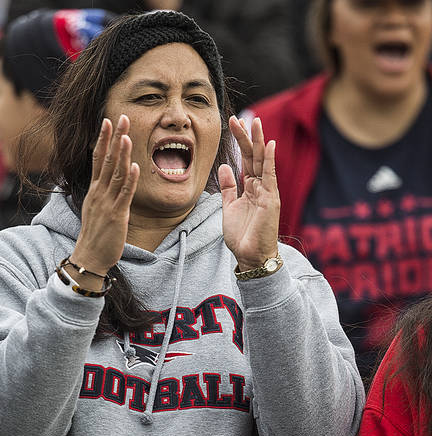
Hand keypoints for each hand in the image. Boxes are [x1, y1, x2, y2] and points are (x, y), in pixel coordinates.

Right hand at [71, 115, 139, 281]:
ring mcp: (107, 203)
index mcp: (94, 190)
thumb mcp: (96, 209)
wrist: (89, 258)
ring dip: (121, 154)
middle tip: (121, 117)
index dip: (103, 139)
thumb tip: (108, 183)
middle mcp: (99, 193)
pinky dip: (129, 180)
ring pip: (115, 174)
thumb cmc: (95, 236)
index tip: (108, 120)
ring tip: (127, 135)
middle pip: (106, 160)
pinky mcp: (116, 215)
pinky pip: (124, 194)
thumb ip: (103, 194)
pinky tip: (134, 166)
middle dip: (115, 138)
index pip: (98, 159)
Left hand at [219, 116, 279, 270]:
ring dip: (258, 142)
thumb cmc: (242, 236)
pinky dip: (269, 161)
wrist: (250, 256)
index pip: (245, 160)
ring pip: (261, 162)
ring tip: (255, 122)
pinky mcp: (270, 200)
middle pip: (253, 156)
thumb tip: (224, 166)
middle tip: (238, 119)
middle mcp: (259, 186)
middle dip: (245, 137)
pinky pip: (270, 176)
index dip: (239, 142)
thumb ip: (228, 188)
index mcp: (249, 188)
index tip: (232, 125)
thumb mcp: (229, 208)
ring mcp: (266, 192)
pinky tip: (268, 145)